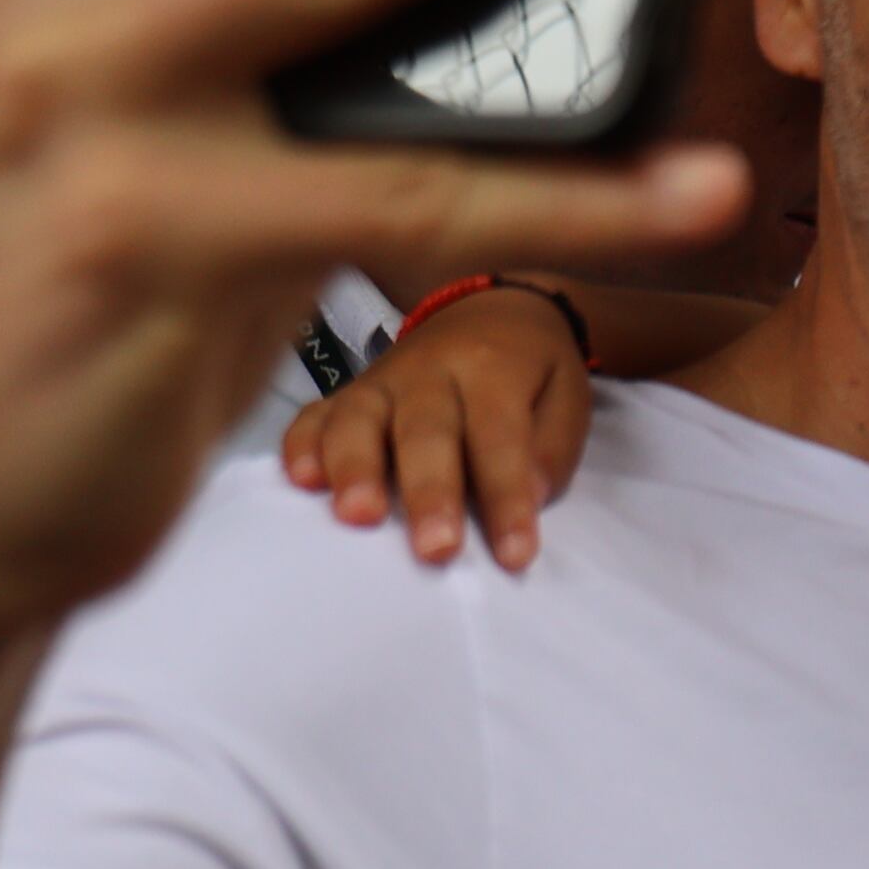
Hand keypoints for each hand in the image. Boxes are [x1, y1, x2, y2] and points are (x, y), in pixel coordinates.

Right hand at [283, 282, 597, 567]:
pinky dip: (304, 445)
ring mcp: (381, 379)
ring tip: (357, 516)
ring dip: (356, 469)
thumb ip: (549, 451)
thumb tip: (525, 497)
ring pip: (360, 420)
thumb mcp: (566, 399)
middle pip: (425, 432)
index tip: (515, 556)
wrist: (492, 312)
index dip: (506, 498)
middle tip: (435, 549)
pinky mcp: (348, 391)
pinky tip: (302, 480)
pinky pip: (315, 415)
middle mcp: (430, 370)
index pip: (500, 438)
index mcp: (494, 369)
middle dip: (429, 493)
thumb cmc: (532, 373)